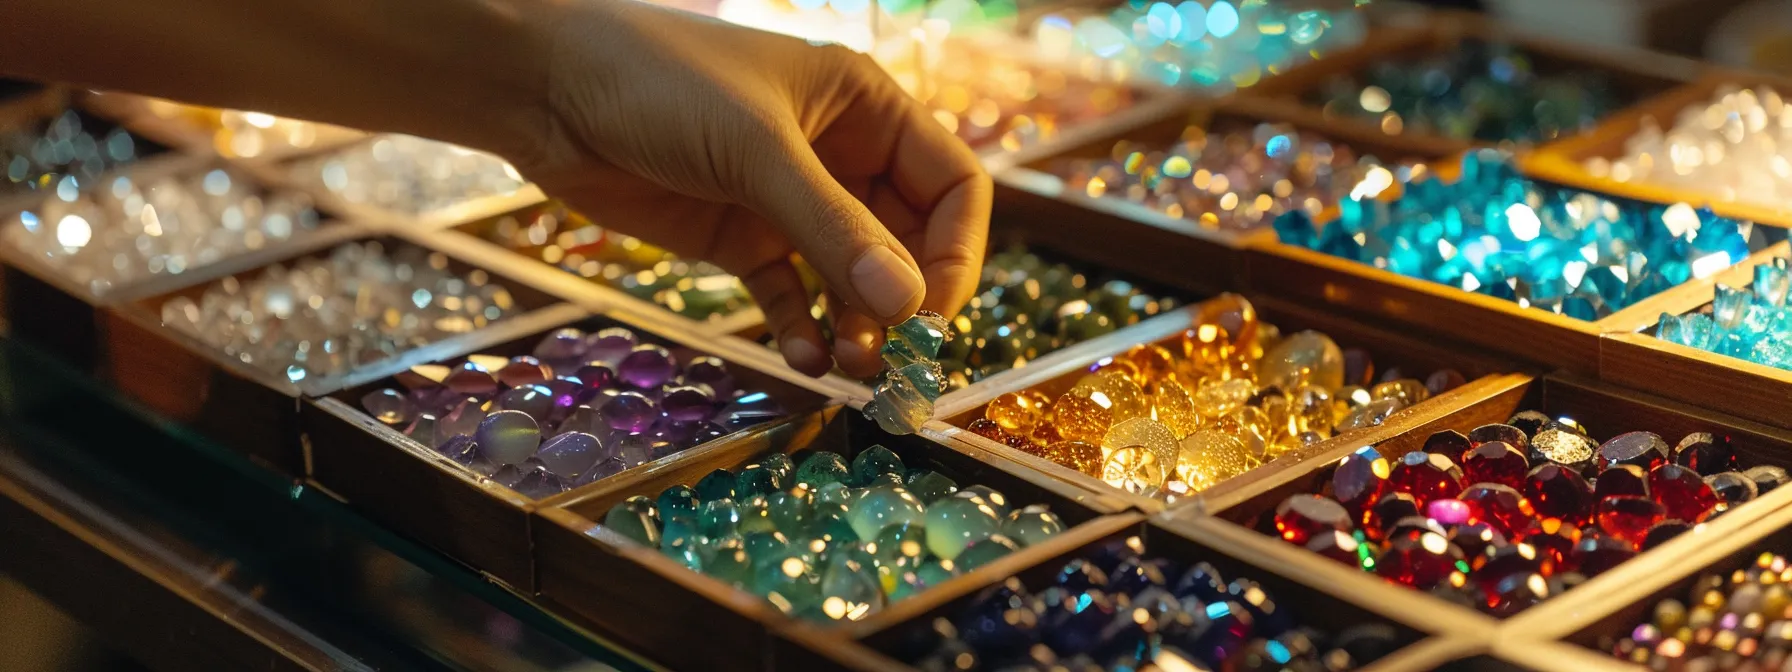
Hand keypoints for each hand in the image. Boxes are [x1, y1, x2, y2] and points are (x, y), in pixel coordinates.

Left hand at [501, 0, 991, 377]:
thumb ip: (832, 230)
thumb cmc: (657, 82)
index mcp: (864, 106)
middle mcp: (839, 153)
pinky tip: (805, 361)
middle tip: (895, 362)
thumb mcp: (755, 150)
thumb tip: (907, 308)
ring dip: (859, 326)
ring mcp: (788, 200)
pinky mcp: (740, 238)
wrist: (544, 88)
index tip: (933, 310)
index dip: (957, 251)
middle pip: (908, 242)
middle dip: (906, 302)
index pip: (951, 186)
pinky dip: (803, 330)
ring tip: (850, 369)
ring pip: (852, 278)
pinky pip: (792, 296)